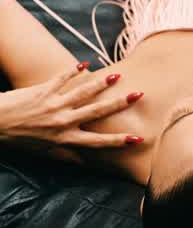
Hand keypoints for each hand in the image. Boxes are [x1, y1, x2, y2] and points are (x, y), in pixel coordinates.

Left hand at [0, 63, 144, 154]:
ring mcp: (54, 105)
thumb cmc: (19, 141)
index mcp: (64, 139)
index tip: (138, 138)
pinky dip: (73, 71)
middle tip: (138, 95)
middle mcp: (63, 122)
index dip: (118, 141)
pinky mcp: (43, 90)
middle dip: (119, 103)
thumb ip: (66, 154)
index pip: (97, 141)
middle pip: (97, 111)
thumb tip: (85, 162)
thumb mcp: (43, 152)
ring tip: (117, 76)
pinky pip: (61, 79)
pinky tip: (85, 64)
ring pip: (83, 92)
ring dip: (101, 84)